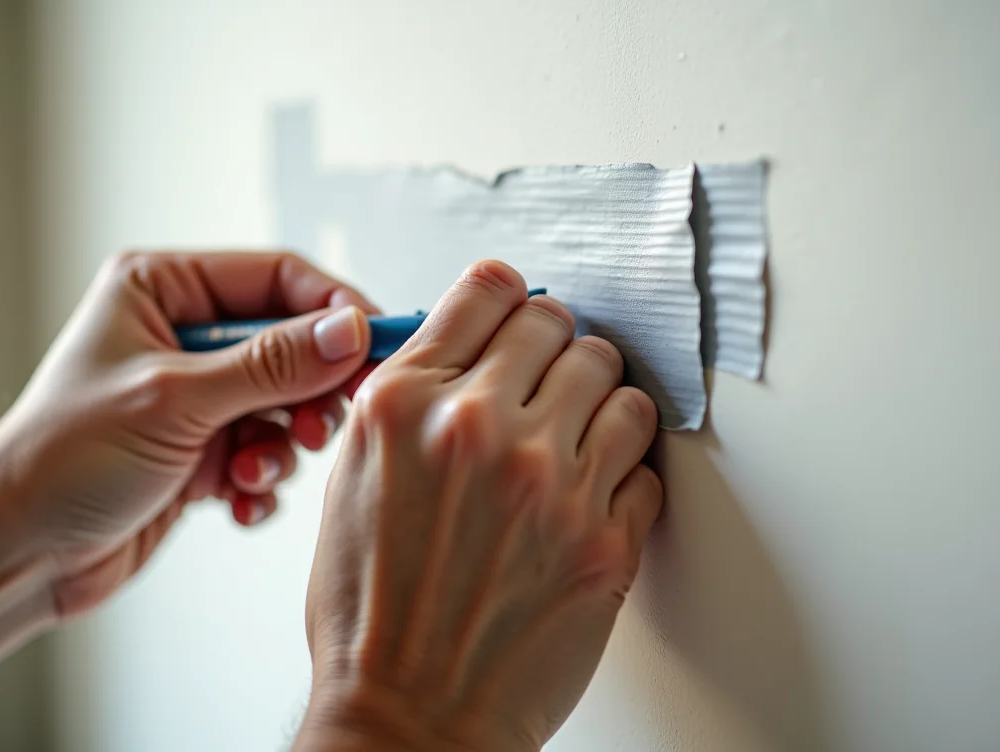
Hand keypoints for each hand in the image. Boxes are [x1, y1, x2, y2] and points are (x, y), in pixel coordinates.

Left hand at [0, 251, 377, 617]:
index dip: (334, 309)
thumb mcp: (177, 399)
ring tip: (258, 470)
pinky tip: (237, 502)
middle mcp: (182, 335)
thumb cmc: (62, 460)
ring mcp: (194, 395)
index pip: (277, 277)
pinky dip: (262, 480)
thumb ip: (272, 364)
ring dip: (283, 444)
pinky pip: (265, 451)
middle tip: (325, 424)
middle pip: (291, 343)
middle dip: (312, 390)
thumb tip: (349, 330)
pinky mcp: (202, 449)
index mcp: (162, 289)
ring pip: (284, 404)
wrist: (17, 552)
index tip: (377, 345)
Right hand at [298, 260, 663, 750]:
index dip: (510, 299)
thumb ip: (408, 397)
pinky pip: (647, 463)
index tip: (521, 314)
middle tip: (550, 383)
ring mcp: (549, 483)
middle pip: (562, 326)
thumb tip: (468, 343)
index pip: (490, 290)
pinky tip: (590, 496)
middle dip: (558, 349)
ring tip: (578, 438)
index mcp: (405, 404)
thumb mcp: (352, 478)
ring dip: (602, 405)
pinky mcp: (606, 539)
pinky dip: (626, 474)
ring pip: (620, 385)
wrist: (410, 714)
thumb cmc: (372, 611)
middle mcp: (478, 428)